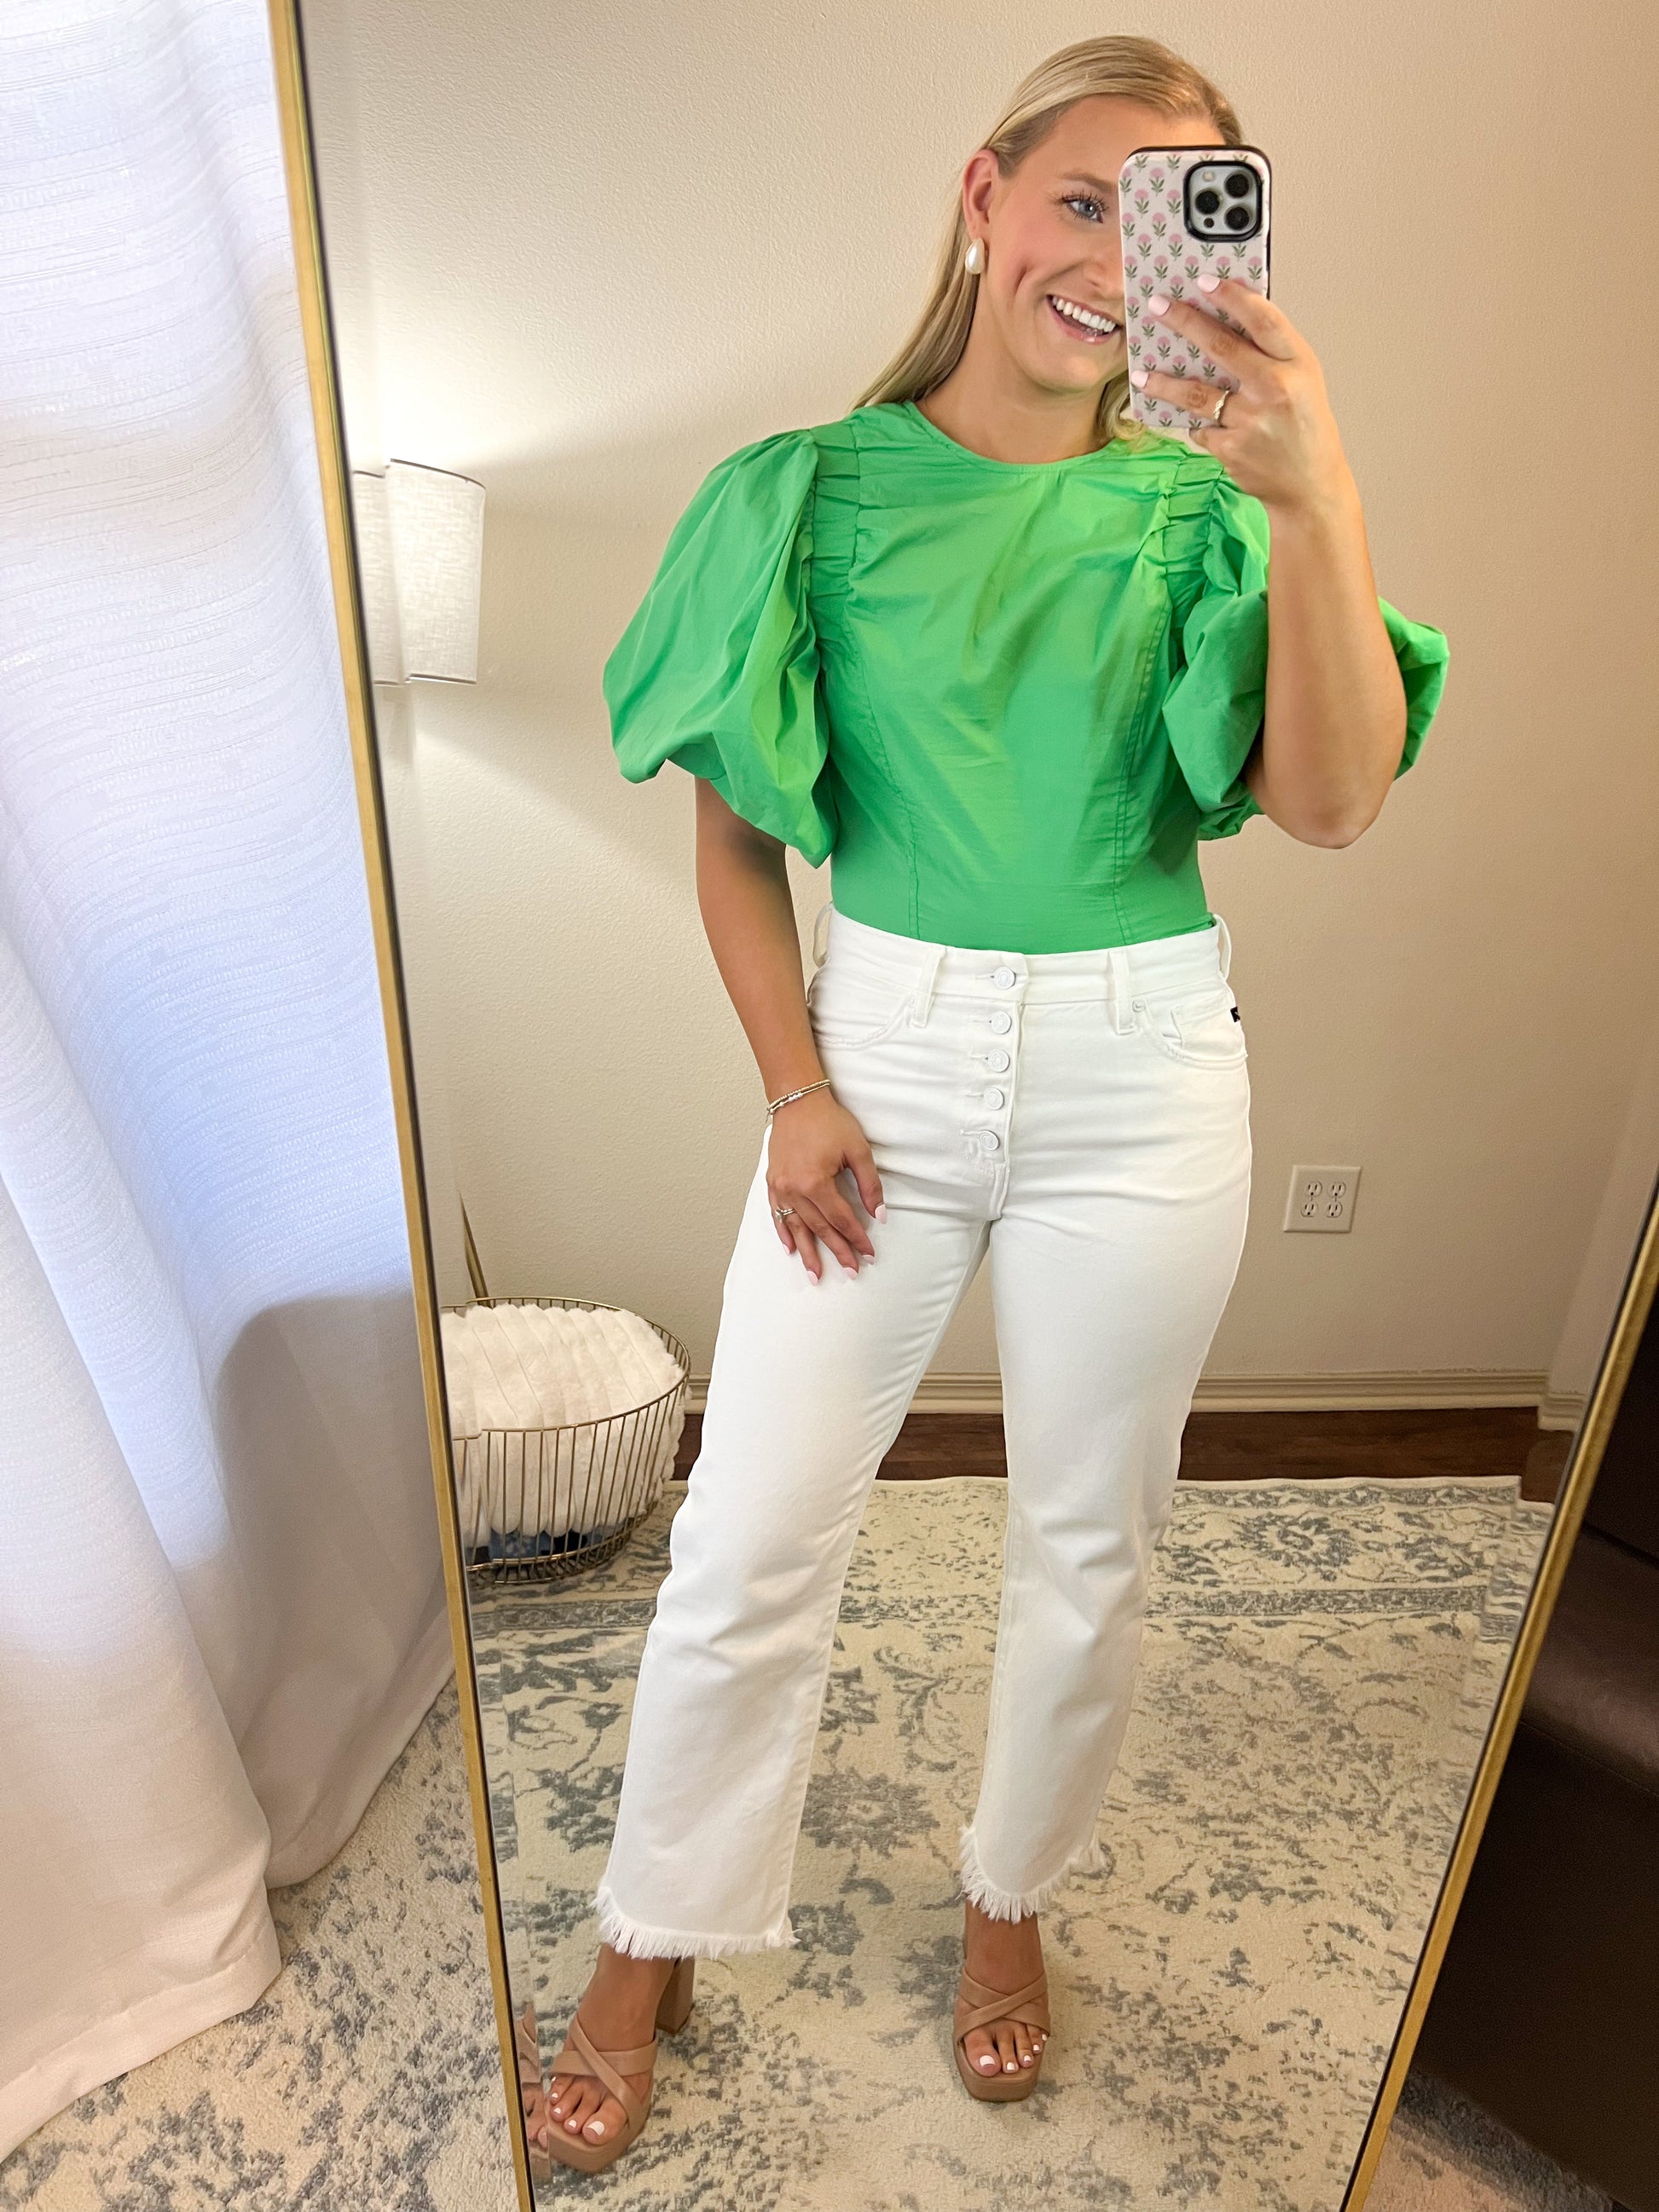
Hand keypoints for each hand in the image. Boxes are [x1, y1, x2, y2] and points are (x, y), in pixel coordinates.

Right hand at [766, 1089, 884, 1280]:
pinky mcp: (772, 1182)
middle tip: (851, 1272)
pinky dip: (784, 1232)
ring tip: (816, 1275)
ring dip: (808, 1253)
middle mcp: (794, 1189)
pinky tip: (791, 1249)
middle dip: (837, 1252)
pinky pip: (777, 1215)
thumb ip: (870, 1185)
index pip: (841, 1219)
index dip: (856, 1238)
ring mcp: (780, 1187)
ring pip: (797, 1227)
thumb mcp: (858, 1150)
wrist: (797, 1101)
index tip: (868, 1253)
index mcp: (816, 1182)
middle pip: (820, 1228)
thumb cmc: (829, 1122)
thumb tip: (878, 1215)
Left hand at [1132, 277, 1352, 516]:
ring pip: (1196, 392)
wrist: (1310, 485)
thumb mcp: (1304, 380)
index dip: (1232, 297)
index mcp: (1298, 364)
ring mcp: (1251, 420)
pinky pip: (1200, 426)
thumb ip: (1272, 353)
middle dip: (1185, 322)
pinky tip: (1184, 418)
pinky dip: (1193, 421)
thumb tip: (1226, 319)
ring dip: (1164, 381)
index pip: (1263, 319)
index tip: (1204, 280)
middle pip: (1221, 347)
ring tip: (1142, 372)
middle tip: (1158, 307)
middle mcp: (1275, 388)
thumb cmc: (1305, 426)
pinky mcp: (1231, 449)